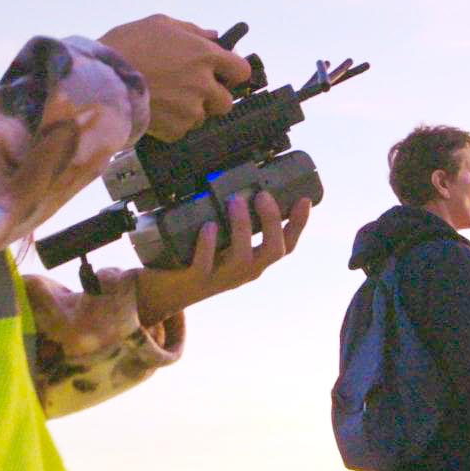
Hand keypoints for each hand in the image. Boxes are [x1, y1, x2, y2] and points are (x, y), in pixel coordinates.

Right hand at [98, 15, 253, 140]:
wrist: (100, 79)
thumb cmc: (126, 46)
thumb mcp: (160, 24)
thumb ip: (191, 30)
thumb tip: (213, 36)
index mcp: (204, 55)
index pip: (241, 70)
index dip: (232, 73)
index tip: (223, 74)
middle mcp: (203, 84)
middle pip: (226, 101)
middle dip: (212, 97)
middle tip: (192, 91)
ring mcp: (191, 110)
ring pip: (202, 117)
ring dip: (190, 111)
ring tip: (166, 100)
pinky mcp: (175, 130)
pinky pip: (182, 130)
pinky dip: (172, 124)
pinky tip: (156, 110)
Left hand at [135, 191, 311, 324]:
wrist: (166, 291)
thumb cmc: (198, 259)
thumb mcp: (222, 241)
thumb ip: (233, 220)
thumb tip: (238, 179)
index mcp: (255, 260)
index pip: (286, 245)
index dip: (299, 224)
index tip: (303, 199)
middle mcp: (244, 271)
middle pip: (273, 251)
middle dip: (272, 221)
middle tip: (262, 195)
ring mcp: (222, 277)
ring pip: (243, 258)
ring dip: (242, 227)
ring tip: (235, 201)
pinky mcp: (196, 279)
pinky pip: (205, 264)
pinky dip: (208, 244)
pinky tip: (208, 226)